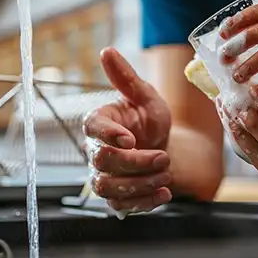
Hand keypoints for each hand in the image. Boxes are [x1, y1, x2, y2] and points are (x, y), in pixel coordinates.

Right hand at [82, 48, 172, 212]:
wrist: (165, 146)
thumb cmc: (150, 119)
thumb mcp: (146, 96)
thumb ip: (126, 78)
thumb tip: (107, 51)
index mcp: (99, 122)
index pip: (92, 128)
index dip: (108, 135)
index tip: (130, 139)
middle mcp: (95, 151)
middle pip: (102, 162)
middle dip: (135, 162)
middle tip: (163, 157)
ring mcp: (103, 176)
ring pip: (108, 188)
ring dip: (139, 184)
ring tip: (166, 174)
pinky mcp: (115, 197)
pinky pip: (121, 206)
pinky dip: (145, 202)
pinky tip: (165, 192)